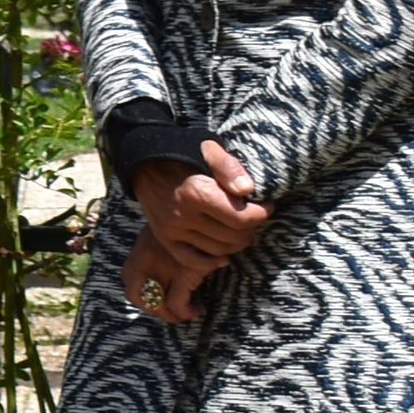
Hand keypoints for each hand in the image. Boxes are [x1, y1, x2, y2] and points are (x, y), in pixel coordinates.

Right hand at [127, 140, 269, 320]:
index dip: (262, 214)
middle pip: (233, 236)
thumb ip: (229, 167)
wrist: (147, 165)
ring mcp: (173, 231)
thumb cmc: (184, 155)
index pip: (242, 218)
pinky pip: (193, 261)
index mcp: (196, 193)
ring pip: (218, 250)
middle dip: (251, 228)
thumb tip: (246, 190)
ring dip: (237, 244)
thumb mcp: (208, 150)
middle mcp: (183, 216)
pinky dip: (212, 262)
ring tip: (241, 229)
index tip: (266, 205)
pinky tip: (224, 255)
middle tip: (253, 216)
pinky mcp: (165, 239)